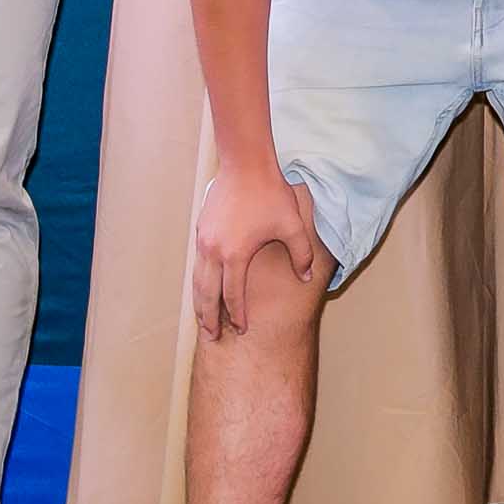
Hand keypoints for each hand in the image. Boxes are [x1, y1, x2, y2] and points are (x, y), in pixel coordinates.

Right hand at [190, 158, 327, 341]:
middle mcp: (214, 252)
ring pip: (197, 281)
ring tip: (202, 320)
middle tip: (210, 337)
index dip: (237, 315)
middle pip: (207, 294)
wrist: (245, 165)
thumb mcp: (292, 225)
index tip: (241, 329)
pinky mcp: (201, 231)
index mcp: (235, 255)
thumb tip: (305, 277)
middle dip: (208, 318)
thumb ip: (301, 254)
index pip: (233, 295)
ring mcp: (204, 241)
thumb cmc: (271, 194)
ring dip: (199, 302)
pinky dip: (199, 282)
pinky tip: (203, 289)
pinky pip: (197, 265)